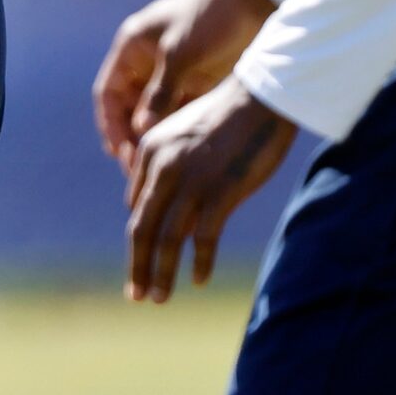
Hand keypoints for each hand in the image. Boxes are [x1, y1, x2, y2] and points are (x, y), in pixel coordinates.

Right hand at [92, 0, 275, 169]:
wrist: (254, 2)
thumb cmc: (210, 18)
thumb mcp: (180, 54)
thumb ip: (160, 92)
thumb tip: (143, 130)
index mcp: (133, 49)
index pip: (109, 93)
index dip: (110, 124)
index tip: (118, 152)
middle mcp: (147, 64)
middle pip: (129, 109)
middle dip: (131, 139)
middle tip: (140, 170)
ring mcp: (172, 75)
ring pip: (154, 115)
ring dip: (154, 139)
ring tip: (160, 168)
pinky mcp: (196, 83)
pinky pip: (179, 113)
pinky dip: (176, 133)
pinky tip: (181, 155)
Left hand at [124, 80, 297, 301]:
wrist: (261, 96)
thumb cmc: (227, 116)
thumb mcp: (183, 136)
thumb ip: (167, 169)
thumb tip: (160, 213)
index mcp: (149, 150)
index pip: (136, 207)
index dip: (139, 239)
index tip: (142, 263)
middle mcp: (162, 167)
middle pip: (142, 228)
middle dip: (138, 266)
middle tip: (135, 296)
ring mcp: (191, 180)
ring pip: (167, 238)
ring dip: (161, 273)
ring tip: (159, 298)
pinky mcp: (220, 191)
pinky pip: (204, 238)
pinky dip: (200, 262)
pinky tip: (199, 279)